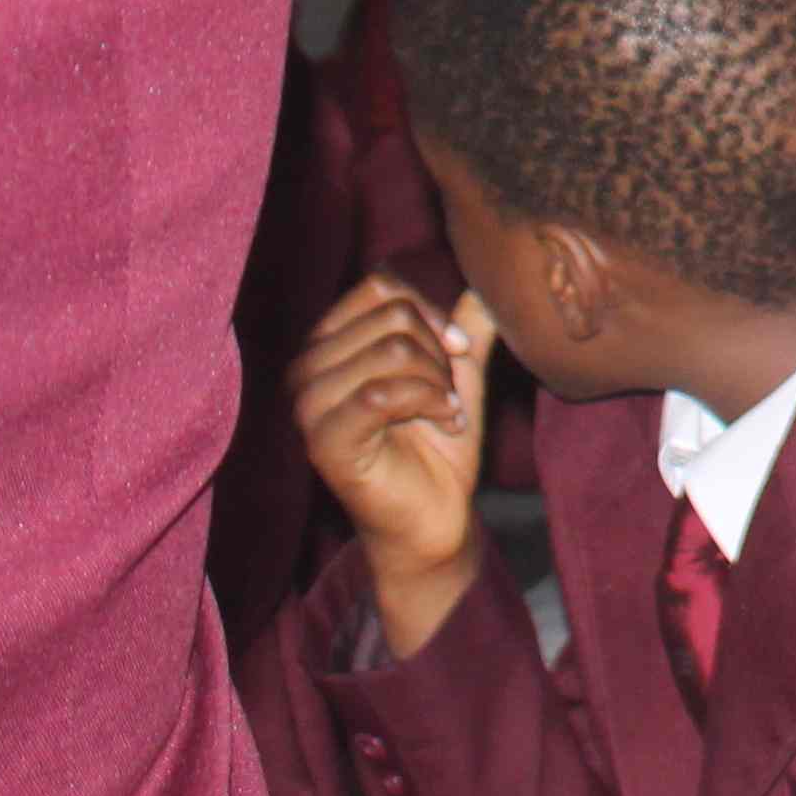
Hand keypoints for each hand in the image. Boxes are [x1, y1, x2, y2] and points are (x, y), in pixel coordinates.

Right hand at [290, 277, 492, 650]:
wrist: (436, 515)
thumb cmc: (438, 446)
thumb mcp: (458, 373)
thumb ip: (465, 325)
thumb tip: (488, 280)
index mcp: (331, 345)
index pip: (379, 286)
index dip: (431, 309)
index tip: (457, 348)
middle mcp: (307, 369)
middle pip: (391, 313)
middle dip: (439, 350)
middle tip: (447, 392)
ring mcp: (310, 406)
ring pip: (392, 348)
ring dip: (437, 380)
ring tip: (444, 410)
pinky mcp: (324, 441)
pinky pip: (383, 393)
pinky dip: (430, 402)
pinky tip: (445, 421)